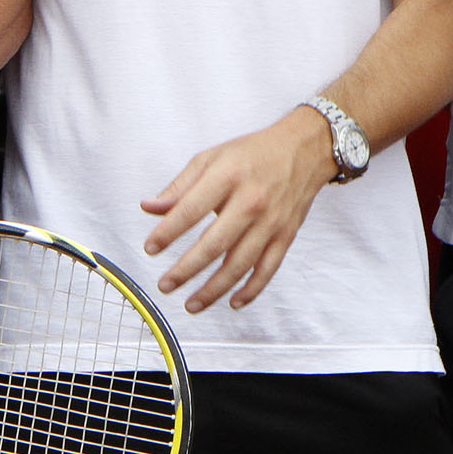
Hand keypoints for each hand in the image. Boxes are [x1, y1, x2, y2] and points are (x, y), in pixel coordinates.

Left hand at [139, 107, 331, 312]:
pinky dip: (251, 289)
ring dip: (214, 288)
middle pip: (214, 244)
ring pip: (240, 264)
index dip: (168, 232)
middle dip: (186, 269)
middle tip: (166, 285)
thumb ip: (179, 186)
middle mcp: (250, 202)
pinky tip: (232, 302)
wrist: (303, 150)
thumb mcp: (210, 158)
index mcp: (227, 177)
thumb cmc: (251, 153)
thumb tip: (149, 207)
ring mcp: (271, 222)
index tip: (150, 248)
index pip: (190, 210)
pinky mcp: (286, 236)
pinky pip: (268, 269)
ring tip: (192, 303)